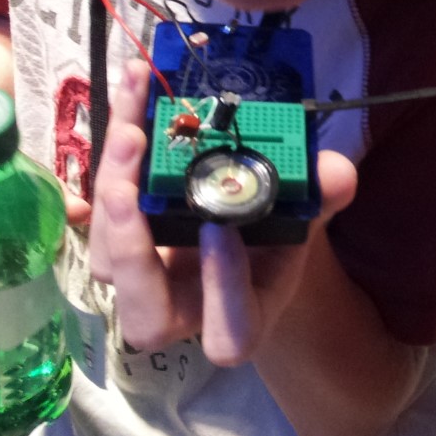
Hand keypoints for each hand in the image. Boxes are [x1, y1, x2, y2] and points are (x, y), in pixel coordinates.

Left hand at [88, 60, 356, 365]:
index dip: (222, 288)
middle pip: (144, 315)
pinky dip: (111, 156)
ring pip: (107, 259)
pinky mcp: (120, 238)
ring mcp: (145, 278)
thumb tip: (336, 172)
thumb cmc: (280, 234)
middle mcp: (185, 308)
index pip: (228, 333)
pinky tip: (127, 102)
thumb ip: (320, 197)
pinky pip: (99, 209)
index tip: (221, 228)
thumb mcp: (306, 214)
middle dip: (132, 252)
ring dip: (111, 192)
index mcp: (241, 315)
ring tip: (131, 131)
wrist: (248, 230)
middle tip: (130, 191)